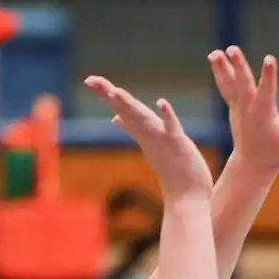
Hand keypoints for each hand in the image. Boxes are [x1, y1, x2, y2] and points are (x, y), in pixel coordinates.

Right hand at [86, 76, 213, 200]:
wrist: (187, 198)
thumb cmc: (172, 173)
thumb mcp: (150, 146)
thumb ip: (134, 130)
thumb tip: (116, 118)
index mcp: (144, 134)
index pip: (123, 110)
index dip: (107, 94)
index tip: (90, 80)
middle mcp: (149, 135)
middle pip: (128, 111)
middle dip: (110, 94)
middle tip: (92, 80)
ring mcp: (162, 140)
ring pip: (143, 118)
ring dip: (130, 106)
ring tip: (115, 91)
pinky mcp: (178, 144)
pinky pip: (171, 127)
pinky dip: (166, 115)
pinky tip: (162, 102)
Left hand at [209, 47, 278, 173]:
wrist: (252, 165)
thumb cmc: (276, 154)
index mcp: (264, 114)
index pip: (267, 91)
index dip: (269, 75)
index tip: (269, 59)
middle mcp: (249, 109)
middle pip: (243, 83)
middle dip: (239, 66)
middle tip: (232, 49)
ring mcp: (239, 108)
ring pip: (229, 84)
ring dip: (222, 68)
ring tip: (214, 53)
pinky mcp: (234, 108)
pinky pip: (226, 87)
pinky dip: (221, 73)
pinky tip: (215, 58)